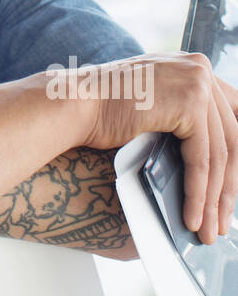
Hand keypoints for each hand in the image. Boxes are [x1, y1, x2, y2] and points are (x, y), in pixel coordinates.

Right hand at [76, 52, 237, 243]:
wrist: (73, 105)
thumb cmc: (100, 110)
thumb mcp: (153, 105)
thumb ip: (181, 117)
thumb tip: (209, 162)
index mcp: (194, 66)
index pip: (231, 119)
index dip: (233, 161)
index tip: (226, 194)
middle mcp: (200, 68)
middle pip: (231, 139)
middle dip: (227, 187)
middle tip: (220, 221)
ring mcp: (197, 82)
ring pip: (219, 154)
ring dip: (213, 199)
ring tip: (206, 229)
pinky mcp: (190, 103)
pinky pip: (202, 160)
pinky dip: (198, 193)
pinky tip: (191, 216)